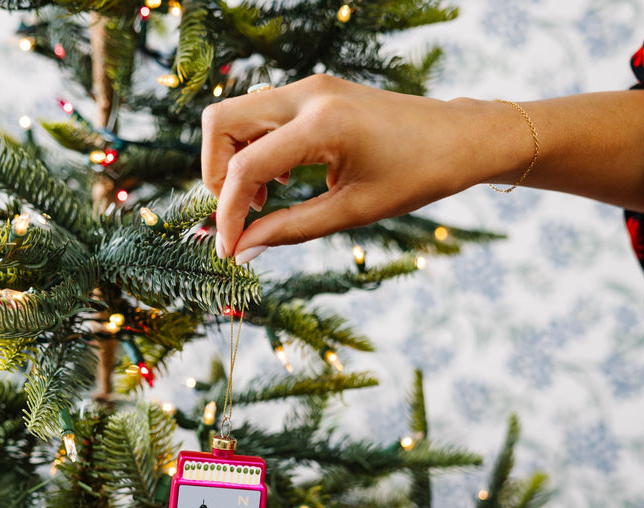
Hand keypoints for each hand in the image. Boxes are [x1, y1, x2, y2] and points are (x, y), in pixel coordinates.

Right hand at [201, 75, 492, 262]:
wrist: (458, 139)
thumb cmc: (416, 177)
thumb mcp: (351, 213)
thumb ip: (290, 230)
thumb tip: (243, 252)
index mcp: (322, 126)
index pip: (245, 167)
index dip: (227, 213)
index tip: (228, 250)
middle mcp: (309, 95)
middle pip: (222, 123)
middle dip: (215, 174)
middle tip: (240, 214)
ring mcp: (310, 88)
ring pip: (237, 115)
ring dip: (235, 161)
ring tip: (264, 201)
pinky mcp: (315, 92)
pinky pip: (261, 115)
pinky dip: (255, 148)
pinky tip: (280, 180)